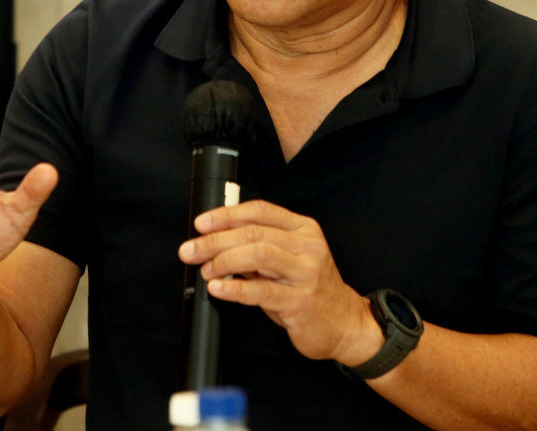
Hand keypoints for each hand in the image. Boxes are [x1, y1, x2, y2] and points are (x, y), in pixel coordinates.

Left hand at [177, 200, 380, 365]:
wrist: (345, 324)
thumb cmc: (309, 290)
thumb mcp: (288, 261)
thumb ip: (257, 249)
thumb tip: (215, 241)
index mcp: (303, 229)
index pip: (260, 211)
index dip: (227, 214)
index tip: (201, 223)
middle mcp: (307, 246)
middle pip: (254, 232)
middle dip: (215, 240)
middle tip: (190, 250)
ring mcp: (307, 273)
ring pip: (258, 255)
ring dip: (223, 260)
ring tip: (205, 270)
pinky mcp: (301, 301)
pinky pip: (261, 291)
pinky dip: (234, 288)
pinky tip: (218, 288)